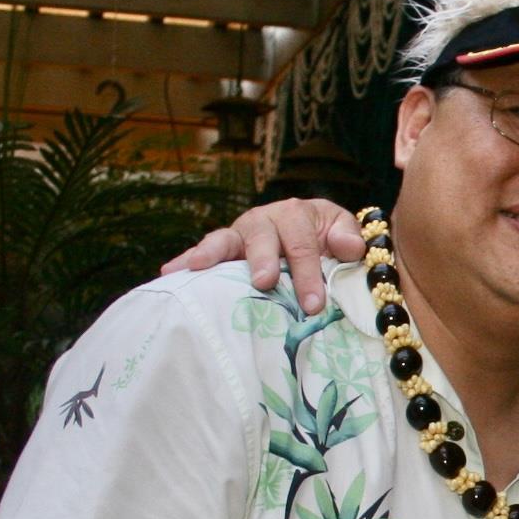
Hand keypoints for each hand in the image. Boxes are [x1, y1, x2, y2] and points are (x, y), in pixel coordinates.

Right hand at [159, 198, 363, 314]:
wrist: (315, 234)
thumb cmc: (328, 237)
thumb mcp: (343, 230)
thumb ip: (348, 237)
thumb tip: (349, 248)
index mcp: (296, 215)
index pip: (301, 244)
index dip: (307, 272)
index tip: (313, 303)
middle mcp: (264, 220)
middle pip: (262, 238)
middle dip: (263, 260)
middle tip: (265, 282)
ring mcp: (241, 234)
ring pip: (225, 239)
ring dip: (212, 253)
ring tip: (196, 267)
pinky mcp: (225, 248)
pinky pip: (205, 251)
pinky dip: (187, 260)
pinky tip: (169, 272)